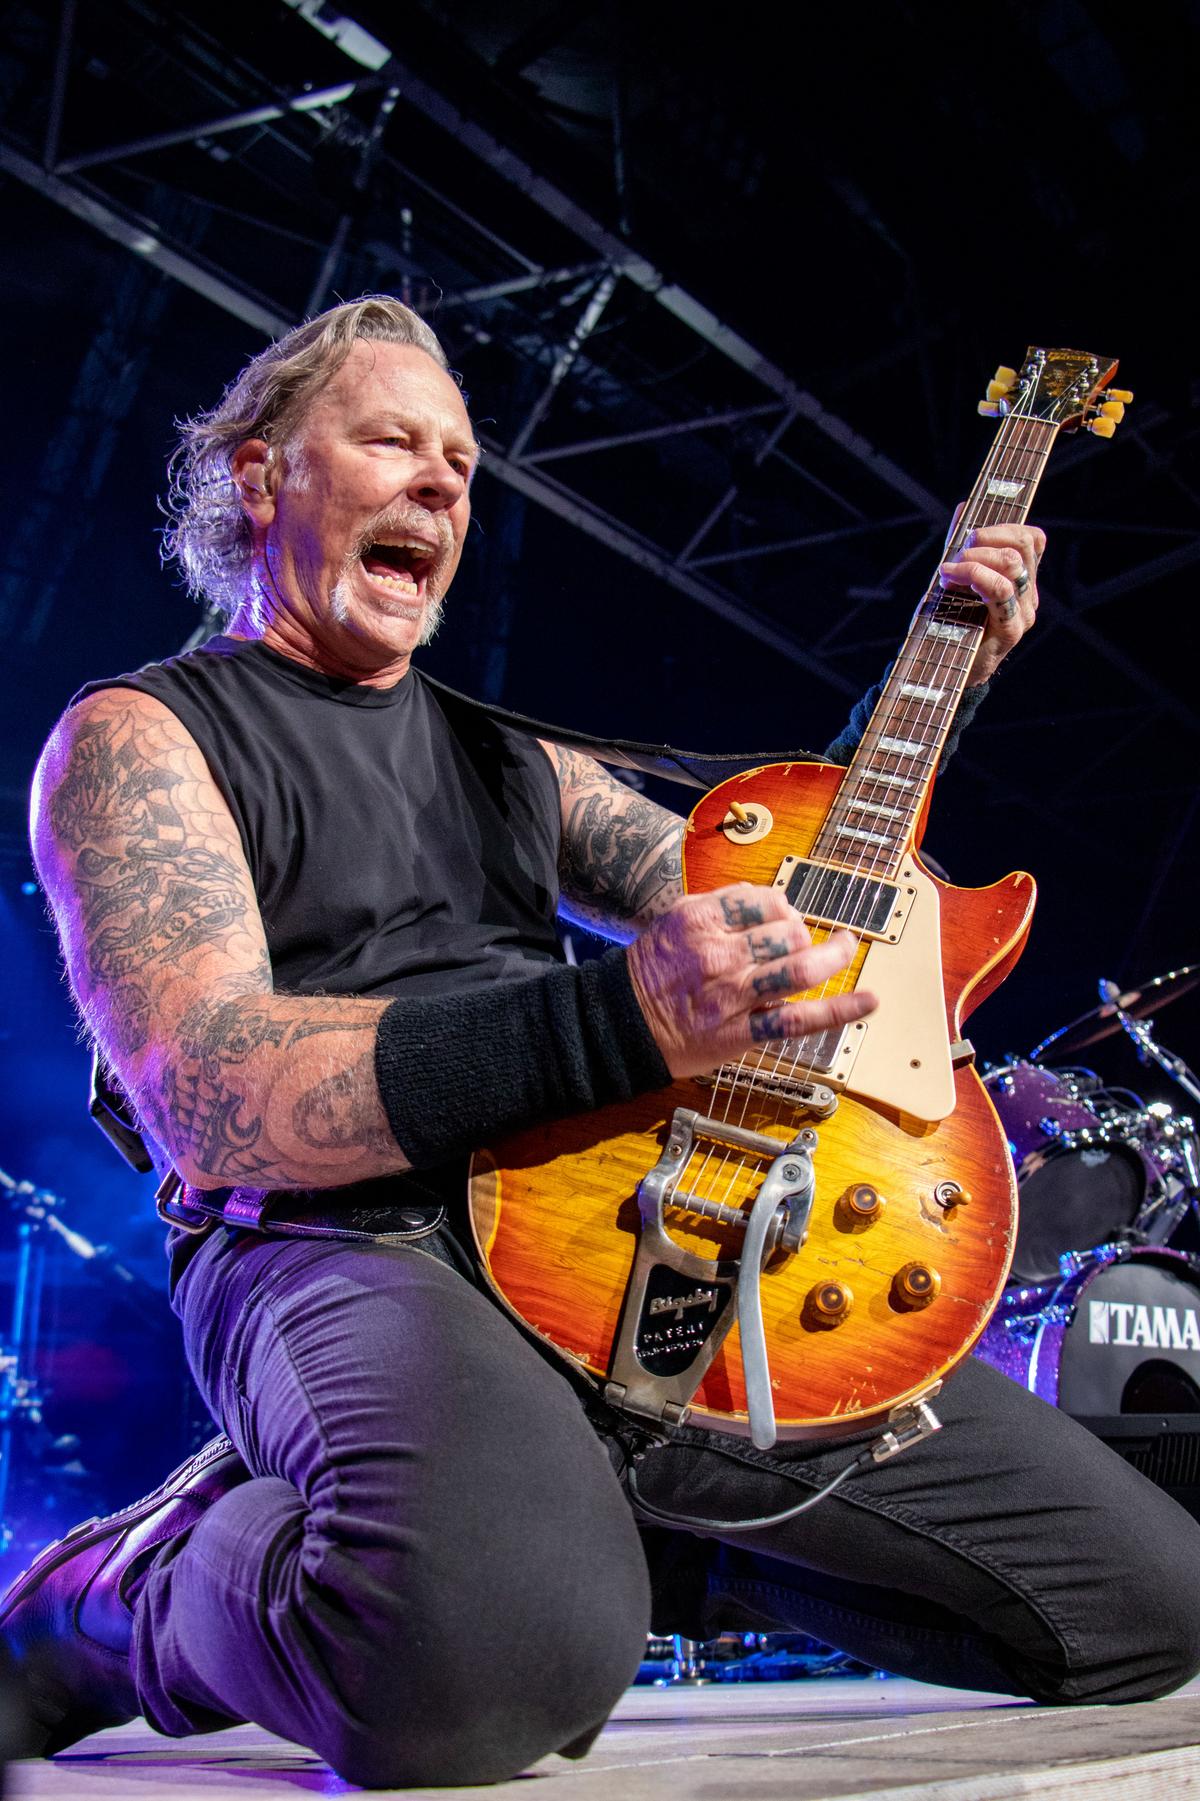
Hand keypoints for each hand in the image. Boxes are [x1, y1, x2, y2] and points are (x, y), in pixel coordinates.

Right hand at [626, 882, 876, 1078]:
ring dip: (833, 957)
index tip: (789, 916)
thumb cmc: (653, 971)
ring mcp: (731, 995)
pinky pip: (797, 1019)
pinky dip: (839, 1011)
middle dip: (807, 933)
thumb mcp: (676, 920)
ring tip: (845, 949)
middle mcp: (718, 954)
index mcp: (700, 919)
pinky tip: (868, 1002)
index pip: (765, 900)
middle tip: (810, 939)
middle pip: (788, 932)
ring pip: (799, 970)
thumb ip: (723, 905)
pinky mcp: (741, 1032)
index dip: (786, 907)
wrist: (622, 1023)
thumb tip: (776, 901)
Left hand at [940, 511, 1045, 684]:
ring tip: (949, 571)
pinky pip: (1001, 591)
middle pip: (1024, 544)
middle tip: (956, 551)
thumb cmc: (947, 623)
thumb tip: (964, 507)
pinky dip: (974, 576)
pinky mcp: (1012, 630)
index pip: (1032, 538)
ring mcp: (1023, 613)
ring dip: (975, 558)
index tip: (969, 529)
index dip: (1003, 524)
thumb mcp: (953, 577)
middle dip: (985, 536)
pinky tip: (951, 580)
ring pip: (1013, 564)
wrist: (941, 670)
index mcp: (1021, 580)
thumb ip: (960, 545)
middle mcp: (1028, 595)